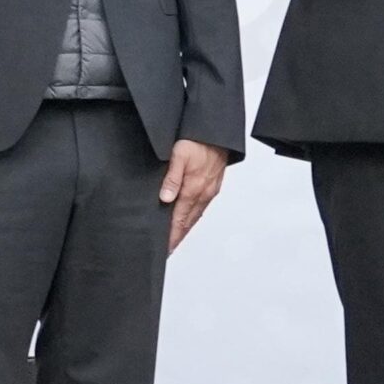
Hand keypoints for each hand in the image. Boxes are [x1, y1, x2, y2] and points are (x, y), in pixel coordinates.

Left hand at [158, 139, 229, 253]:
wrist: (218, 134)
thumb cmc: (197, 141)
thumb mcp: (179, 155)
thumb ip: (172, 178)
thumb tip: (165, 200)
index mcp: (192, 190)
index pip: (179, 219)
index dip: (172, 235)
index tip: (165, 248)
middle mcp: (202, 194)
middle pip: (188, 222)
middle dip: (178, 236)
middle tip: (168, 249)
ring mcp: (209, 191)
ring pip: (195, 216)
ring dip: (185, 228)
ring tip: (176, 238)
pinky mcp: (213, 186)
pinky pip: (202, 206)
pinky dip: (194, 216)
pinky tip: (190, 218)